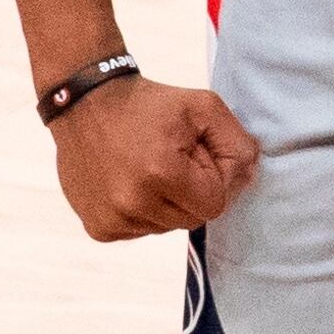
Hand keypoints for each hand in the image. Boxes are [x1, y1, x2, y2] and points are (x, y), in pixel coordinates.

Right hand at [51, 76, 258, 242]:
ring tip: (146, 167)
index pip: (215, 204)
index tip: (193, 153)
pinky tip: (128, 180)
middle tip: (169, 158)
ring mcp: (113, 219)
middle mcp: (134, 203)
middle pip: (191, 219)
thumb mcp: (201, 106)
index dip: (211, 178)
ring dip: (165, 203)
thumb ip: (236, 142)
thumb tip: (249, 178)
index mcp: (162, 173)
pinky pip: (139, 231)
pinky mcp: (98, 228)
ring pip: (165, 227)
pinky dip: (141, 211)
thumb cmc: (148, 103)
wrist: (83, 101)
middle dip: (190, 192)